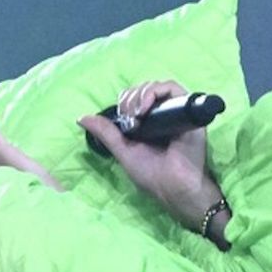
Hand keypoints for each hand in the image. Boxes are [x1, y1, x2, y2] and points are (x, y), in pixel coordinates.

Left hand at [77, 80, 225, 235]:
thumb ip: (106, 133)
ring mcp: (177, 111)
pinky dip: (156, 91)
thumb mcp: (123, 151)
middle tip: (128, 115)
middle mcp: (164, 115)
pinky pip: (174, 87)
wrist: (175, 186)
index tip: (121, 115)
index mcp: (150, 123)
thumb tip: (81, 118)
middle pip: (145, 89)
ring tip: (136, 113)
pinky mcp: (189, 110)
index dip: (125, 100)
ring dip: (141, 94)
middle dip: (131, 97)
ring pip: (158, 86)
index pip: (136, 98)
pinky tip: (145, 107)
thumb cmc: (152, 174)